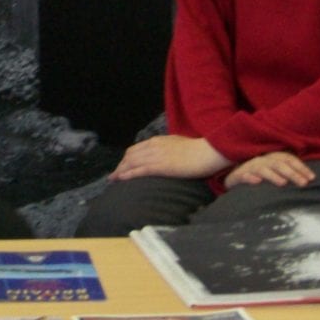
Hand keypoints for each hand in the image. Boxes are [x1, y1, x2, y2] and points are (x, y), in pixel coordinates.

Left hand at [109, 135, 228, 181]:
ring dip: (120, 170)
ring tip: (113, 179)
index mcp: (158, 140)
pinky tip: (120, 179)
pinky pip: (139, 170)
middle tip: (114, 174)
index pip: (136, 148)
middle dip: (121, 165)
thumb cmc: (197, 150)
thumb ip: (168, 147)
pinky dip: (127, 174)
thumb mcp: (178, 144)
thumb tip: (164, 153)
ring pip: (131, 162)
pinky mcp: (160, 166)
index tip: (122, 164)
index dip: (127, 158)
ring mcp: (156, 156)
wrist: (206, 152)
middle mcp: (153, 146)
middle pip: (130, 155)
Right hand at [224, 151, 314, 188]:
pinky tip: (256, 182)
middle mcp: (262, 161)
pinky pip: (243, 176)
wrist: (233, 178)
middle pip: (278, 164)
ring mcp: (249, 168)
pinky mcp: (238, 176)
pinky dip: (249, 178)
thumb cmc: (258, 176)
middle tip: (303, 183)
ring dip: (273, 175)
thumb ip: (288, 174)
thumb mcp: (273, 173)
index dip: (300, 167)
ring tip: (283, 183)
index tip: (312, 178)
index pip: (288, 159)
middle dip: (292, 173)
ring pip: (262, 168)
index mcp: (271, 158)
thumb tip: (310, 180)